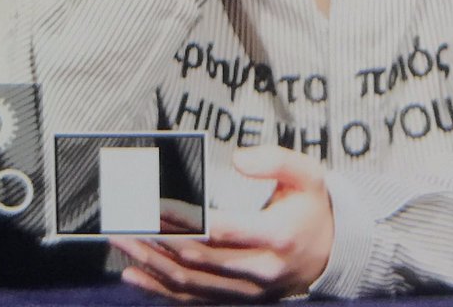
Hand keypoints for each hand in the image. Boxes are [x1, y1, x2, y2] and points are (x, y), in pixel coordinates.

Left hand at [111, 146, 334, 301]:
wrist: (332, 254)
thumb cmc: (313, 207)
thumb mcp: (309, 174)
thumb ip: (276, 160)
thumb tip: (237, 159)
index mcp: (277, 237)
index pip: (220, 229)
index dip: (185, 218)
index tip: (155, 200)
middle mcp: (260, 271)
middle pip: (197, 259)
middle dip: (157, 238)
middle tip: (125, 217)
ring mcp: (246, 293)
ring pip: (189, 283)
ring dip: (150, 264)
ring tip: (121, 240)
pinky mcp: (236, 302)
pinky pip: (192, 301)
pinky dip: (159, 290)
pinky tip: (132, 275)